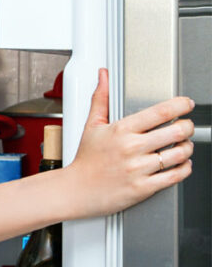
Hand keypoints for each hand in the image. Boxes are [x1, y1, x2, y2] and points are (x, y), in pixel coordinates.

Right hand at [64, 68, 194, 218]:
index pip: (160, 112)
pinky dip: (185, 168)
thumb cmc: (86, 159)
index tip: (187, 104)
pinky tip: (181, 163)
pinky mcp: (144, 187)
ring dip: (188, 148)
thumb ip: (101, 98)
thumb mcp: (91, 125)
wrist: (78, 190)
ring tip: (184, 145)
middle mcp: (132, 148)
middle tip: (186, 126)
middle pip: (176, 131)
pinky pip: (176, 176)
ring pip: (180, 154)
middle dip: (188, 127)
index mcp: (121, 130)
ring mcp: (139, 168)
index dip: (180, 105)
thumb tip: (103, 76)